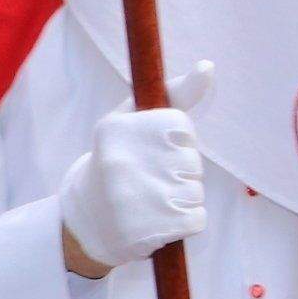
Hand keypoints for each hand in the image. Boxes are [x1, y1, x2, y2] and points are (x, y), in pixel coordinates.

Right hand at [60, 66, 212, 277]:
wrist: (89, 221)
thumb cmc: (121, 159)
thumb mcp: (133, 121)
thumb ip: (172, 94)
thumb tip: (208, 66)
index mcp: (116, 131)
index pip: (181, 128)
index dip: (179, 141)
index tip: (157, 150)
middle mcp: (121, 163)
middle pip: (191, 162)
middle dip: (183, 171)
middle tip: (153, 179)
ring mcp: (133, 200)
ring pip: (196, 191)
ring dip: (185, 198)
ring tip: (154, 200)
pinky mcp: (148, 232)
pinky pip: (197, 219)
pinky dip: (188, 222)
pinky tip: (162, 221)